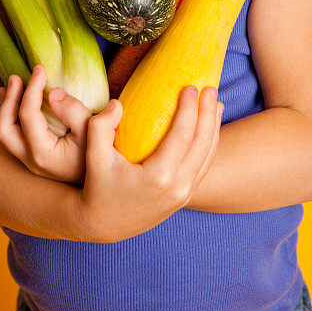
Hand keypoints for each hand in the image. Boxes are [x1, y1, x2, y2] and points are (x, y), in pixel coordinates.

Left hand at [0, 65, 91, 184]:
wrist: (102, 186)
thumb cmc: (100, 156)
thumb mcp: (93, 130)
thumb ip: (73, 111)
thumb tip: (53, 93)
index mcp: (42, 153)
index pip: (27, 115)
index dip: (32, 88)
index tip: (41, 69)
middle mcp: (30, 160)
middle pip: (4, 128)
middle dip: (8, 99)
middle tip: (17, 77)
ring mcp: (29, 163)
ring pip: (4, 134)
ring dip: (5, 108)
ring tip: (9, 87)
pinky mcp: (34, 160)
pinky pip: (13, 137)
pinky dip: (11, 117)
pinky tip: (16, 104)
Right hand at [76, 85, 223, 242]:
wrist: (104, 224)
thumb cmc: (97, 186)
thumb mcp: (94, 156)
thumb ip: (102, 126)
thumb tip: (119, 103)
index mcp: (158, 177)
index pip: (183, 135)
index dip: (190, 108)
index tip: (189, 86)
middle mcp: (177, 188)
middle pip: (203, 143)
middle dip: (209, 113)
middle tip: (210, 88)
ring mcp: (184, 194)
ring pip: (209, 156)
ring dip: (214, 127)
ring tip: (216, 103)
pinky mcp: (185, 197)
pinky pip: (205, 166)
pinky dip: (210, 144)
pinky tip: (209, 127)